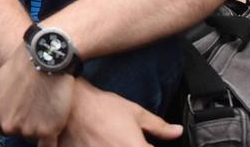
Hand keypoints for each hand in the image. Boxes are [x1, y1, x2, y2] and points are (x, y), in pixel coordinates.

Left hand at [0, 43, 73, 142]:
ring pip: (34, 137)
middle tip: (37, 104)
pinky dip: (51, 143)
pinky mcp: (47, 131)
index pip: (3, 128)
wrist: (45, 57)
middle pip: (19, 133)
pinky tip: (55, 133)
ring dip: (41, 126)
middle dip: (27, 121)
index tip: (24, 108)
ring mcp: (27, 130)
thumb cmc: (22, 65)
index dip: (15, 117)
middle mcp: (7, 126)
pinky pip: (48, 146)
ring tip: (48, 107)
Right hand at [58, 80, 183, 146]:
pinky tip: (102, 143)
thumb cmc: (102, 108)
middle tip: (124, 138)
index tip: (145, 141)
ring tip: (112, 139)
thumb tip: (176, 131)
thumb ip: (159, 126)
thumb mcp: (135, 113)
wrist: (72, 106)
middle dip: (135, 145)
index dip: (150, 145)